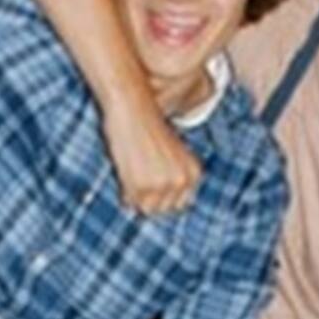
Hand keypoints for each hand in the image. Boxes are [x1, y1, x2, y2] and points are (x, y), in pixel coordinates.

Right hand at [101, 96, 199, 215]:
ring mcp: (163, 185)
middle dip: (149, 198)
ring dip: (136, 196)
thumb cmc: (147, 129)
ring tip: (134, 170)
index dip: (163, 196)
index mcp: (194, 173)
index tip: (153, 182)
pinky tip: (127, 170)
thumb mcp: (171, 155)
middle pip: (164, 210)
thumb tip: (162, 209)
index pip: (180, 204)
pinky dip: (124, 192)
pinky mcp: (143, 187)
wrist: (132, 109)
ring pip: (146, 209)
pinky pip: (130, 204)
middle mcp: (182, 181)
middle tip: (140, 173)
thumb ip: (173, 179)